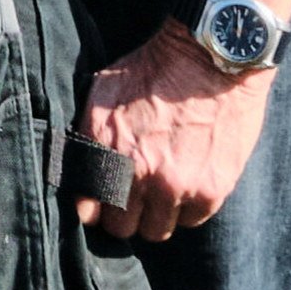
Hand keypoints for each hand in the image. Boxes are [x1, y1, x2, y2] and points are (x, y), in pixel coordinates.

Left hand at [74, 27, 276, 239]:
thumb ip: (92, 134)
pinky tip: (186, 185)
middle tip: (131, 201)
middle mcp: (135, 171)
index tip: (99, 204)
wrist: (210, 58)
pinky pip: (190, 220)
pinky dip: (187, 209)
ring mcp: (174, 185)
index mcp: (103, 146)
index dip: (93, 208)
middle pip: (121, 227)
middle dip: (122, 216)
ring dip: (155, 215)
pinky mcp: (210, 190)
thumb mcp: (103, 91)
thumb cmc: (155, 68)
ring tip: (160, 193)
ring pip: (156, 230)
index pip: (86, 208)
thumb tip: (80, 166)